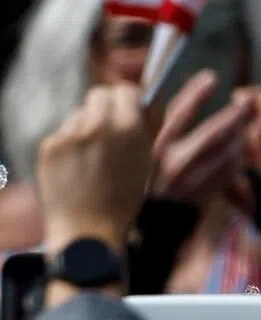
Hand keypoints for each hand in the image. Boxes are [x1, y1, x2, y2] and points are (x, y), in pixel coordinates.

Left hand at [37, 84, 153, 255]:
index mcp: (128, 128)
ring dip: (87, 126)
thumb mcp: (147, 159)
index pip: (125, 90)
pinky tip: (76, 166)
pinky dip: (70, 144)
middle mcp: (98, 126)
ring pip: (80, 114)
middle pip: (99, 94)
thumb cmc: (123, 197)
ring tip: (93, 155)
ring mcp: (70, 136)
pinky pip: (63, 133)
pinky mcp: (49, 146)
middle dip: (106, 106)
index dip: (129, 98)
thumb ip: (150, 124)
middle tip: (110, 127)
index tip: (130, 106)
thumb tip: (153, 96)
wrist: (87, 230)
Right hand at [150, 71, 252, 206]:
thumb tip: (199, 83)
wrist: (158, 209)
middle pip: (212, 134)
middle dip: (233, 116)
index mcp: (157, 147)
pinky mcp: (207, 194)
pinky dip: (236, 156)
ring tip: (239, 128)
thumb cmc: (157, 165)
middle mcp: (173, 165)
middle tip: (244, 105)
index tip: (212, 77)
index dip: (195, 94)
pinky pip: (231, 170)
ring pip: (227, 152)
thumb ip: (170, 116)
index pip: (178, 115)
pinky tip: (235, 149)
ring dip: (238, 136)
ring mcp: (192, 183)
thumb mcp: (156, 140)